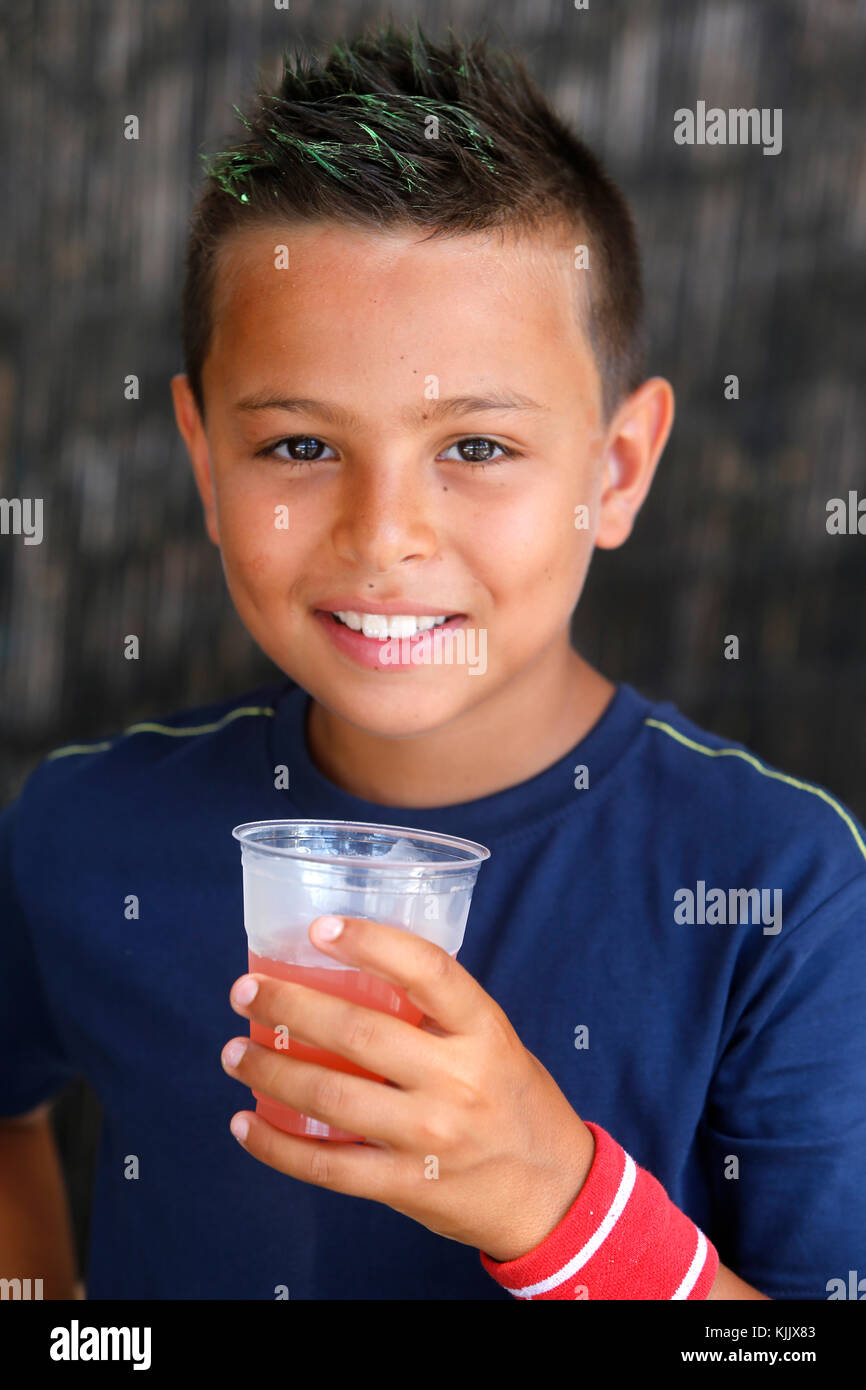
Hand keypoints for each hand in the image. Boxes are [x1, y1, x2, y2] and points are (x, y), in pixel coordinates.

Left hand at [221, 915, 594, 1261]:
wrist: (552, 1191)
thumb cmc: (510, 1098)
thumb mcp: (492, 1039)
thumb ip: (434, 1011)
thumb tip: (348, 966)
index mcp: (483, 1031)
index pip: (427, 970)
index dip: (371, 941)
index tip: (320, 927)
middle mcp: (458, 1081)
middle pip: (359, 1033)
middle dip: (289, 1006)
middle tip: (245, 990)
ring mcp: (431, 1138)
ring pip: (331, 1099)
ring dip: (270, 1070)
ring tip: (234, 1051)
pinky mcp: (407, 1185)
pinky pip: (327, 1166)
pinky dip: (276, 1146)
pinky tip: (246, 1122)